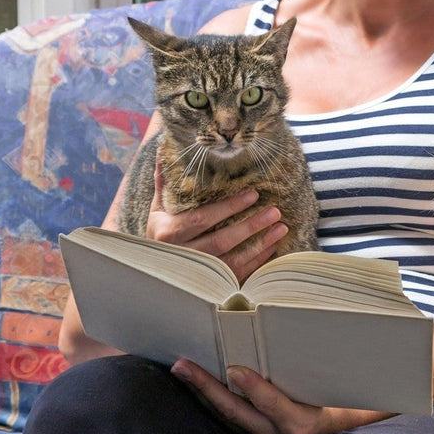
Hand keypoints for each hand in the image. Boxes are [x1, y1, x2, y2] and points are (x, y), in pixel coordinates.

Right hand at [145, 162, 288, 283]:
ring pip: (232, 261)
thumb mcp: (158, 208)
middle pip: (221, 241)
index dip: (228, 207)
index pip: (203, 218)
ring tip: (281, 228)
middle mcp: (182, 256)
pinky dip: (257, 262)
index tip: (253, 194)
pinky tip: (272, 248)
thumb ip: (164, 181)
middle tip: (275, 212)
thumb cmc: (159, 232)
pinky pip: (237, 275)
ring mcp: (196, 274)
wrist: (152, 269)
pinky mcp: (210, 286)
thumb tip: (165, 148)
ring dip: (260, 245)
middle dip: (250, 226)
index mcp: (168, 233)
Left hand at [172, 358, 332, 433]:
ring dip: (201, 392)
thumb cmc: (339, 397)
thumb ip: (315, 365)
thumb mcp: (333, 382)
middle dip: (207, 387)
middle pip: (236, 412)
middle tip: (182, 366)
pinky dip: (210, 399)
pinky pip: (227, 417)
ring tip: (181, 370)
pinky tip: (194, 383)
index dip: (254, 388)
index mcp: (301, 423)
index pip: (273, 405)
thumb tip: (291, 334)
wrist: (342, 424)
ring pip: (226, 416)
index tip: (234, 370)